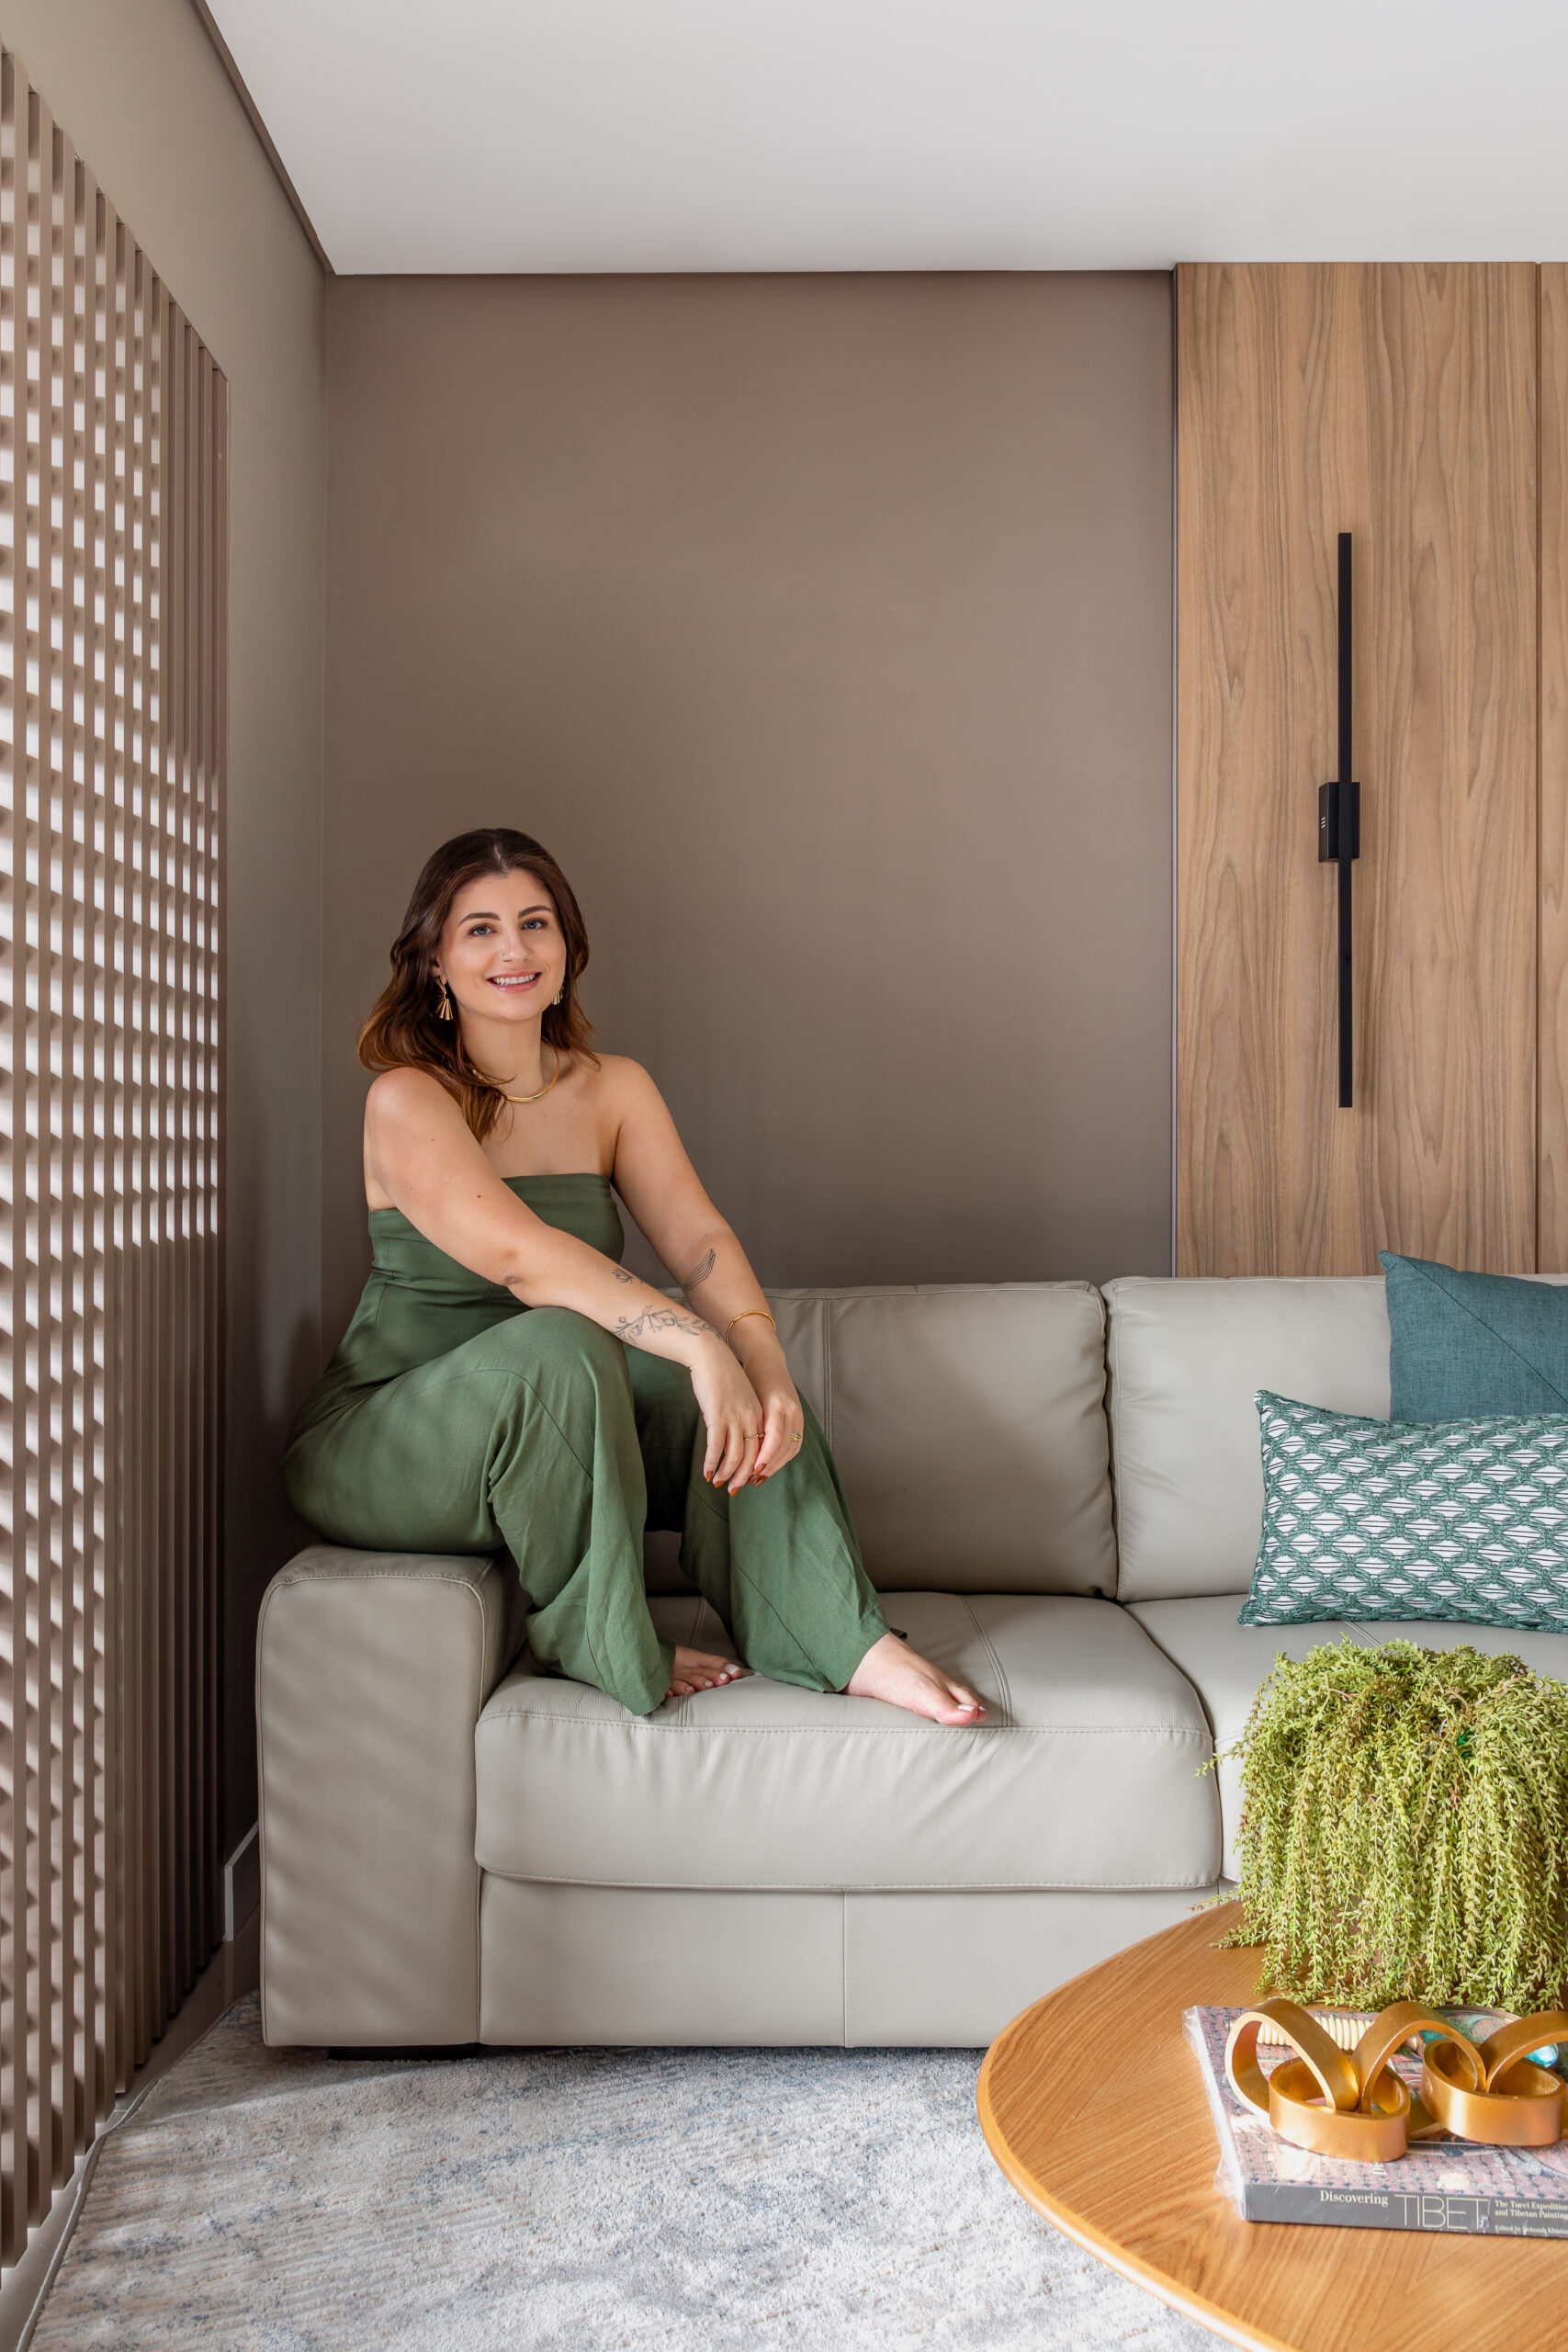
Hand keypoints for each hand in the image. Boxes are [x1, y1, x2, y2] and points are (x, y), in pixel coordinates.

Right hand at [687, 1335, 764, 1492]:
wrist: (710, 1355)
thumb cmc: (722, 1376)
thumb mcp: (740, 1398)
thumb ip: (742, 1417)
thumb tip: (737, 1438)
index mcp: (759, 1414)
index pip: (764, 1448)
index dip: (756, 1467)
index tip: (749, 1480)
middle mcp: (751, 1418)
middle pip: (752, 1456)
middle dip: (742, 1477)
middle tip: (734, 1490)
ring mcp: (735, 1417)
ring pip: (735, 1455)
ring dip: (726, 1473)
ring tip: (718, 1483)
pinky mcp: (717, 1416)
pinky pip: (716, 1447)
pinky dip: (712, 1463)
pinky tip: (706, 1472)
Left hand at [749, 1365, 805, 1482]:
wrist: (767, 1362)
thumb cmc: (751, 1379)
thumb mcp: (747, 1397)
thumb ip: (749, 1420)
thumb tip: (740, 1450)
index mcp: (777, 1404)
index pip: (774, 1437)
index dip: (765, 1457)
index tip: (752, 1472)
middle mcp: (791, 1410)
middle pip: (784, 1447)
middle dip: (767, 1467)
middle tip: (748, 1481)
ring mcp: (798, 1415)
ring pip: (790, 1449)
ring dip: (775, 1466)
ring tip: (757, 1478)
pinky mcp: (800, 1419)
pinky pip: (794, 1445)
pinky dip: (782, 1459)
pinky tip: (769, 1467)